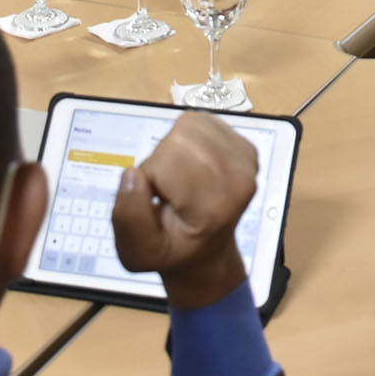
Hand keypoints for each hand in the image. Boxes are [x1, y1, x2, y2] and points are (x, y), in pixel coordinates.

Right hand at [113, 111, 258, 308]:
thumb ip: (128, 217)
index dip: (149, 175)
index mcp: (215, 206)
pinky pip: (203, 122)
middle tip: (166, 190)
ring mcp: (246, 161)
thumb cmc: (171, 250)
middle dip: (161, 159)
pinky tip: (192, 165)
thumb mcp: (137, 252)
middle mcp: (239, 179)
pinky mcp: (245, 147)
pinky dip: (189, 139)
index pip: (168, 159)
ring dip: (174, 147)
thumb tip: (132, 174)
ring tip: (178, 178)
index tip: (157, 200)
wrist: (205, 248)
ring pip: (190, 124)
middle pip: (180, 137)